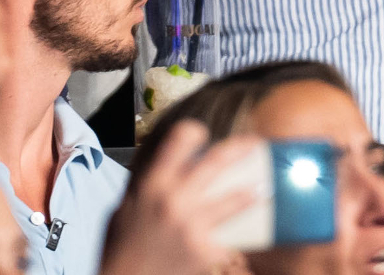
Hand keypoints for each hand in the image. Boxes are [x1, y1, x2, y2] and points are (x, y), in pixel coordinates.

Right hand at [101, 120, 264, 274]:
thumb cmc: (121, 248)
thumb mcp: (125, 207)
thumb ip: (146, 185)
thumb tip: (164, 164)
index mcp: (152, 185)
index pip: (180, 140)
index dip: (194, 132)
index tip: (204, 133)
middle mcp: (175, 200)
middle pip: (217, 162)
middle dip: (240, 148)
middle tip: (254, 143)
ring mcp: (192, 225)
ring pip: (235, 199)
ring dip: (252, 191)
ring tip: (263, 186)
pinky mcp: (205, 250)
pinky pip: (230, 234)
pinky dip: (241, 229)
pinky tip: (253, 226)